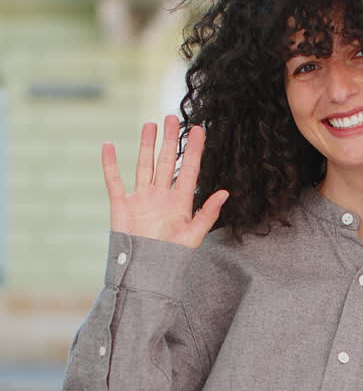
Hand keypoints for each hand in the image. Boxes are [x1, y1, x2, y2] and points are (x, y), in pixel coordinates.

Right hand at [102, 114, 228, 248]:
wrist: (145, 273)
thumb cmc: (171, 259)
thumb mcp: (193, 236)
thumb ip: (208, 214)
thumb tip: (224, 192)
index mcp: (180, 202)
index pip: (188, 170)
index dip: (194, 150)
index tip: (199, 130)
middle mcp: (161, 196)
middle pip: (166, 161)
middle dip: (170, 140)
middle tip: (173, 117)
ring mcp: (141, 199)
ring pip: (144, 165)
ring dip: (147, 145)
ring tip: (151, 124)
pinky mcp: (122, 205)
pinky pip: (114, 181)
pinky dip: (110, 164)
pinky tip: (109, 146)